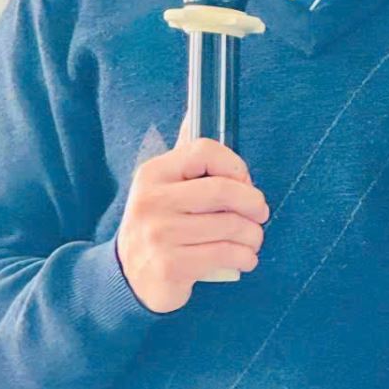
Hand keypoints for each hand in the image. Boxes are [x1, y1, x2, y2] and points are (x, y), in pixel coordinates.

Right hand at [115, 116, 269, 312]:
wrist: (129, 276)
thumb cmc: (159, 223)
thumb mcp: (164, 186)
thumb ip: (184, 156)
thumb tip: (193, 111)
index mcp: (154, 173)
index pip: (204, 151)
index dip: (235, 166)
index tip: (245, 183)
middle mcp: (152, 201)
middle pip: (223, 191)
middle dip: (253, 203)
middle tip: (260, 214)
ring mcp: (159, 235)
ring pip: (230, 226)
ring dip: (253, 235)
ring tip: (252, 239)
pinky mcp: (170, 266)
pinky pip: (225, 255)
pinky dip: (245, 257)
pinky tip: (245, 259)